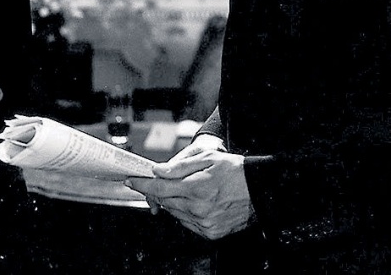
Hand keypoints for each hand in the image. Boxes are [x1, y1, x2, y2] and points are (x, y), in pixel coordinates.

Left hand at [126, 141, 253, 239]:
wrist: (260, 191)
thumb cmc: (234, 171)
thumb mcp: (207, 158)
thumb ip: (180, 166)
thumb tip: (157, 171)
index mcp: (196, 188)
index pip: (160, 188)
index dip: (143, 184)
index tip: (131, 180)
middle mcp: (198, 209)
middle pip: (165, 201)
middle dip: (158, 191)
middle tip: (158, 181)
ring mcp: (204, 223)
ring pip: (175, 212)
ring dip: (173, 201)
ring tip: (186, 188)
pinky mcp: (210, 233)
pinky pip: (187, 222)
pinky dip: (185, 212)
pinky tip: (195, 201)